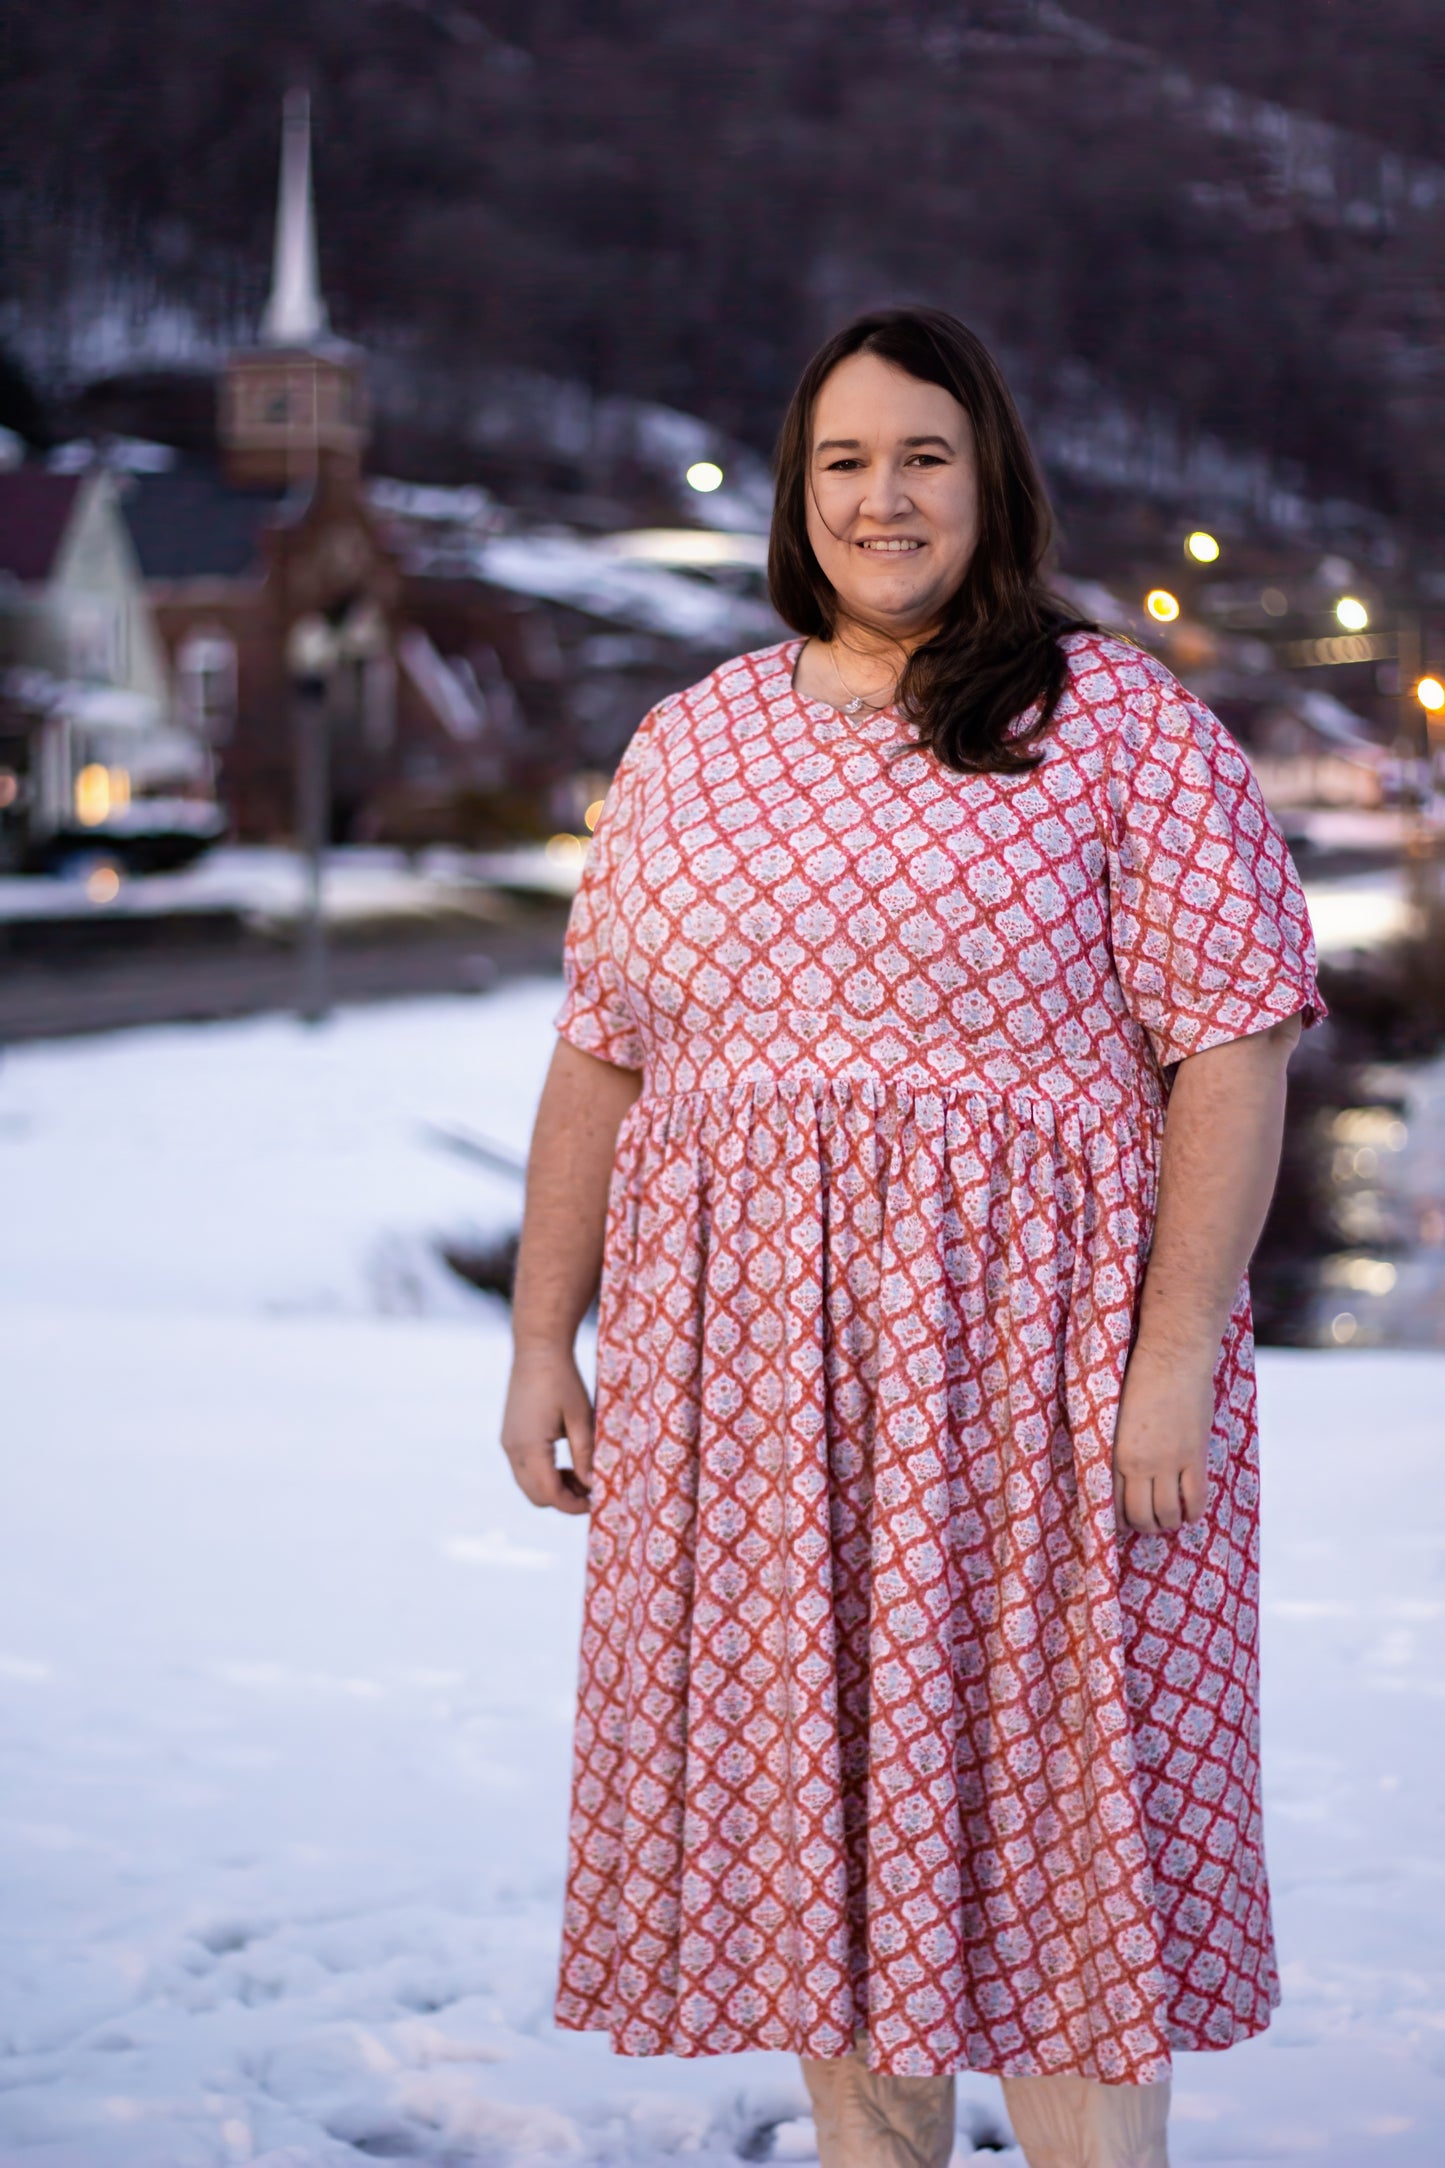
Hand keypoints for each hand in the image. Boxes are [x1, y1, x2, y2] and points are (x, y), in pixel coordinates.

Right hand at [501, 1344, 594, 1514]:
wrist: (537, 1349)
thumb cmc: (563, 1380)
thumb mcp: (581, 1418)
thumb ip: (585, 1454)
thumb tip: (594, 1485)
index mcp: (530, 1447)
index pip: (550, 1494)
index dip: (573, 1505)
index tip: (597, 1502)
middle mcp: (512, 1450)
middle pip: (536, 1496)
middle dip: (563, 1500)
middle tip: (591, 1489)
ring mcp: (508, 1443)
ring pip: (528, 1484)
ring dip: (553, 1487)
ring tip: (581, 1474)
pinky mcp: (509, 1435)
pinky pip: (524, 1468)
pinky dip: (543, 1474)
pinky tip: (564, 1462)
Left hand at [1111, 1339, 1214, 1534]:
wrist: (1172, 1356)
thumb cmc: (1139, 1377)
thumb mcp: (1115, 1416)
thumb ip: (1118, 1446)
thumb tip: (1122, 1472)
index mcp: (1114, 1452)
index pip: (1111, 1503)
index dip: (1119, 1519)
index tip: (1125, 1520)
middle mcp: (1139, 1463)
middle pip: (1140, 1515)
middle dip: (1144, 1526)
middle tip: (1149, 1523)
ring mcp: (1169, 1461)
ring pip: (1168, 1513)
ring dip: (1168, 1523)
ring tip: (1169, 1519)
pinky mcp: (1194, 1455)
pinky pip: (1195, 1498)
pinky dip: (1192, 1513)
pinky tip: (1190, 1513)